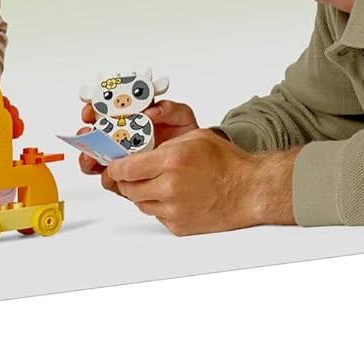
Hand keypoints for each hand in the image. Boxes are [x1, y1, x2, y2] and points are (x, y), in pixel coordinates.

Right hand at [76, 100, 199, 175]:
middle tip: (88, 134)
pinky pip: (109, 178)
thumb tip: (152, 111)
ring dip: (90, 156)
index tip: (91, 110)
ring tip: (93, 157)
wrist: (196, 164)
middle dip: (86, 134)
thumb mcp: (181, 118)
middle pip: (94, 135)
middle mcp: (121, 137)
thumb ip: (169, 109)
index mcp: (131, 118)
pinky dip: (106, 177)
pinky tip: (109, 175)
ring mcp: (121, 158)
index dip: (93, 108)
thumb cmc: (184, 137)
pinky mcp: (125, 178)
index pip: (104, 111)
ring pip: (96, 158)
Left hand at [102, 132, 297, 234]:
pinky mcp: (179, 226)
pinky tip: (173, 196)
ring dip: (143, 193)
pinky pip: (156, 215)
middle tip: (133, 174)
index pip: (126, 169)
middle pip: (128, 189)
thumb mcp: (192, 137)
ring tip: (159, 182)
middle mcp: (170, 188)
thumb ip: (162, 144)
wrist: (250, 190)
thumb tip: (137, 151)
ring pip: (140, 203)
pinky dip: (159, 206)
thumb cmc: (226, 163)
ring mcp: (174, 210)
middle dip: (127, 181)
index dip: (115, 167)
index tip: (113, 166)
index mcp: (171, 162)